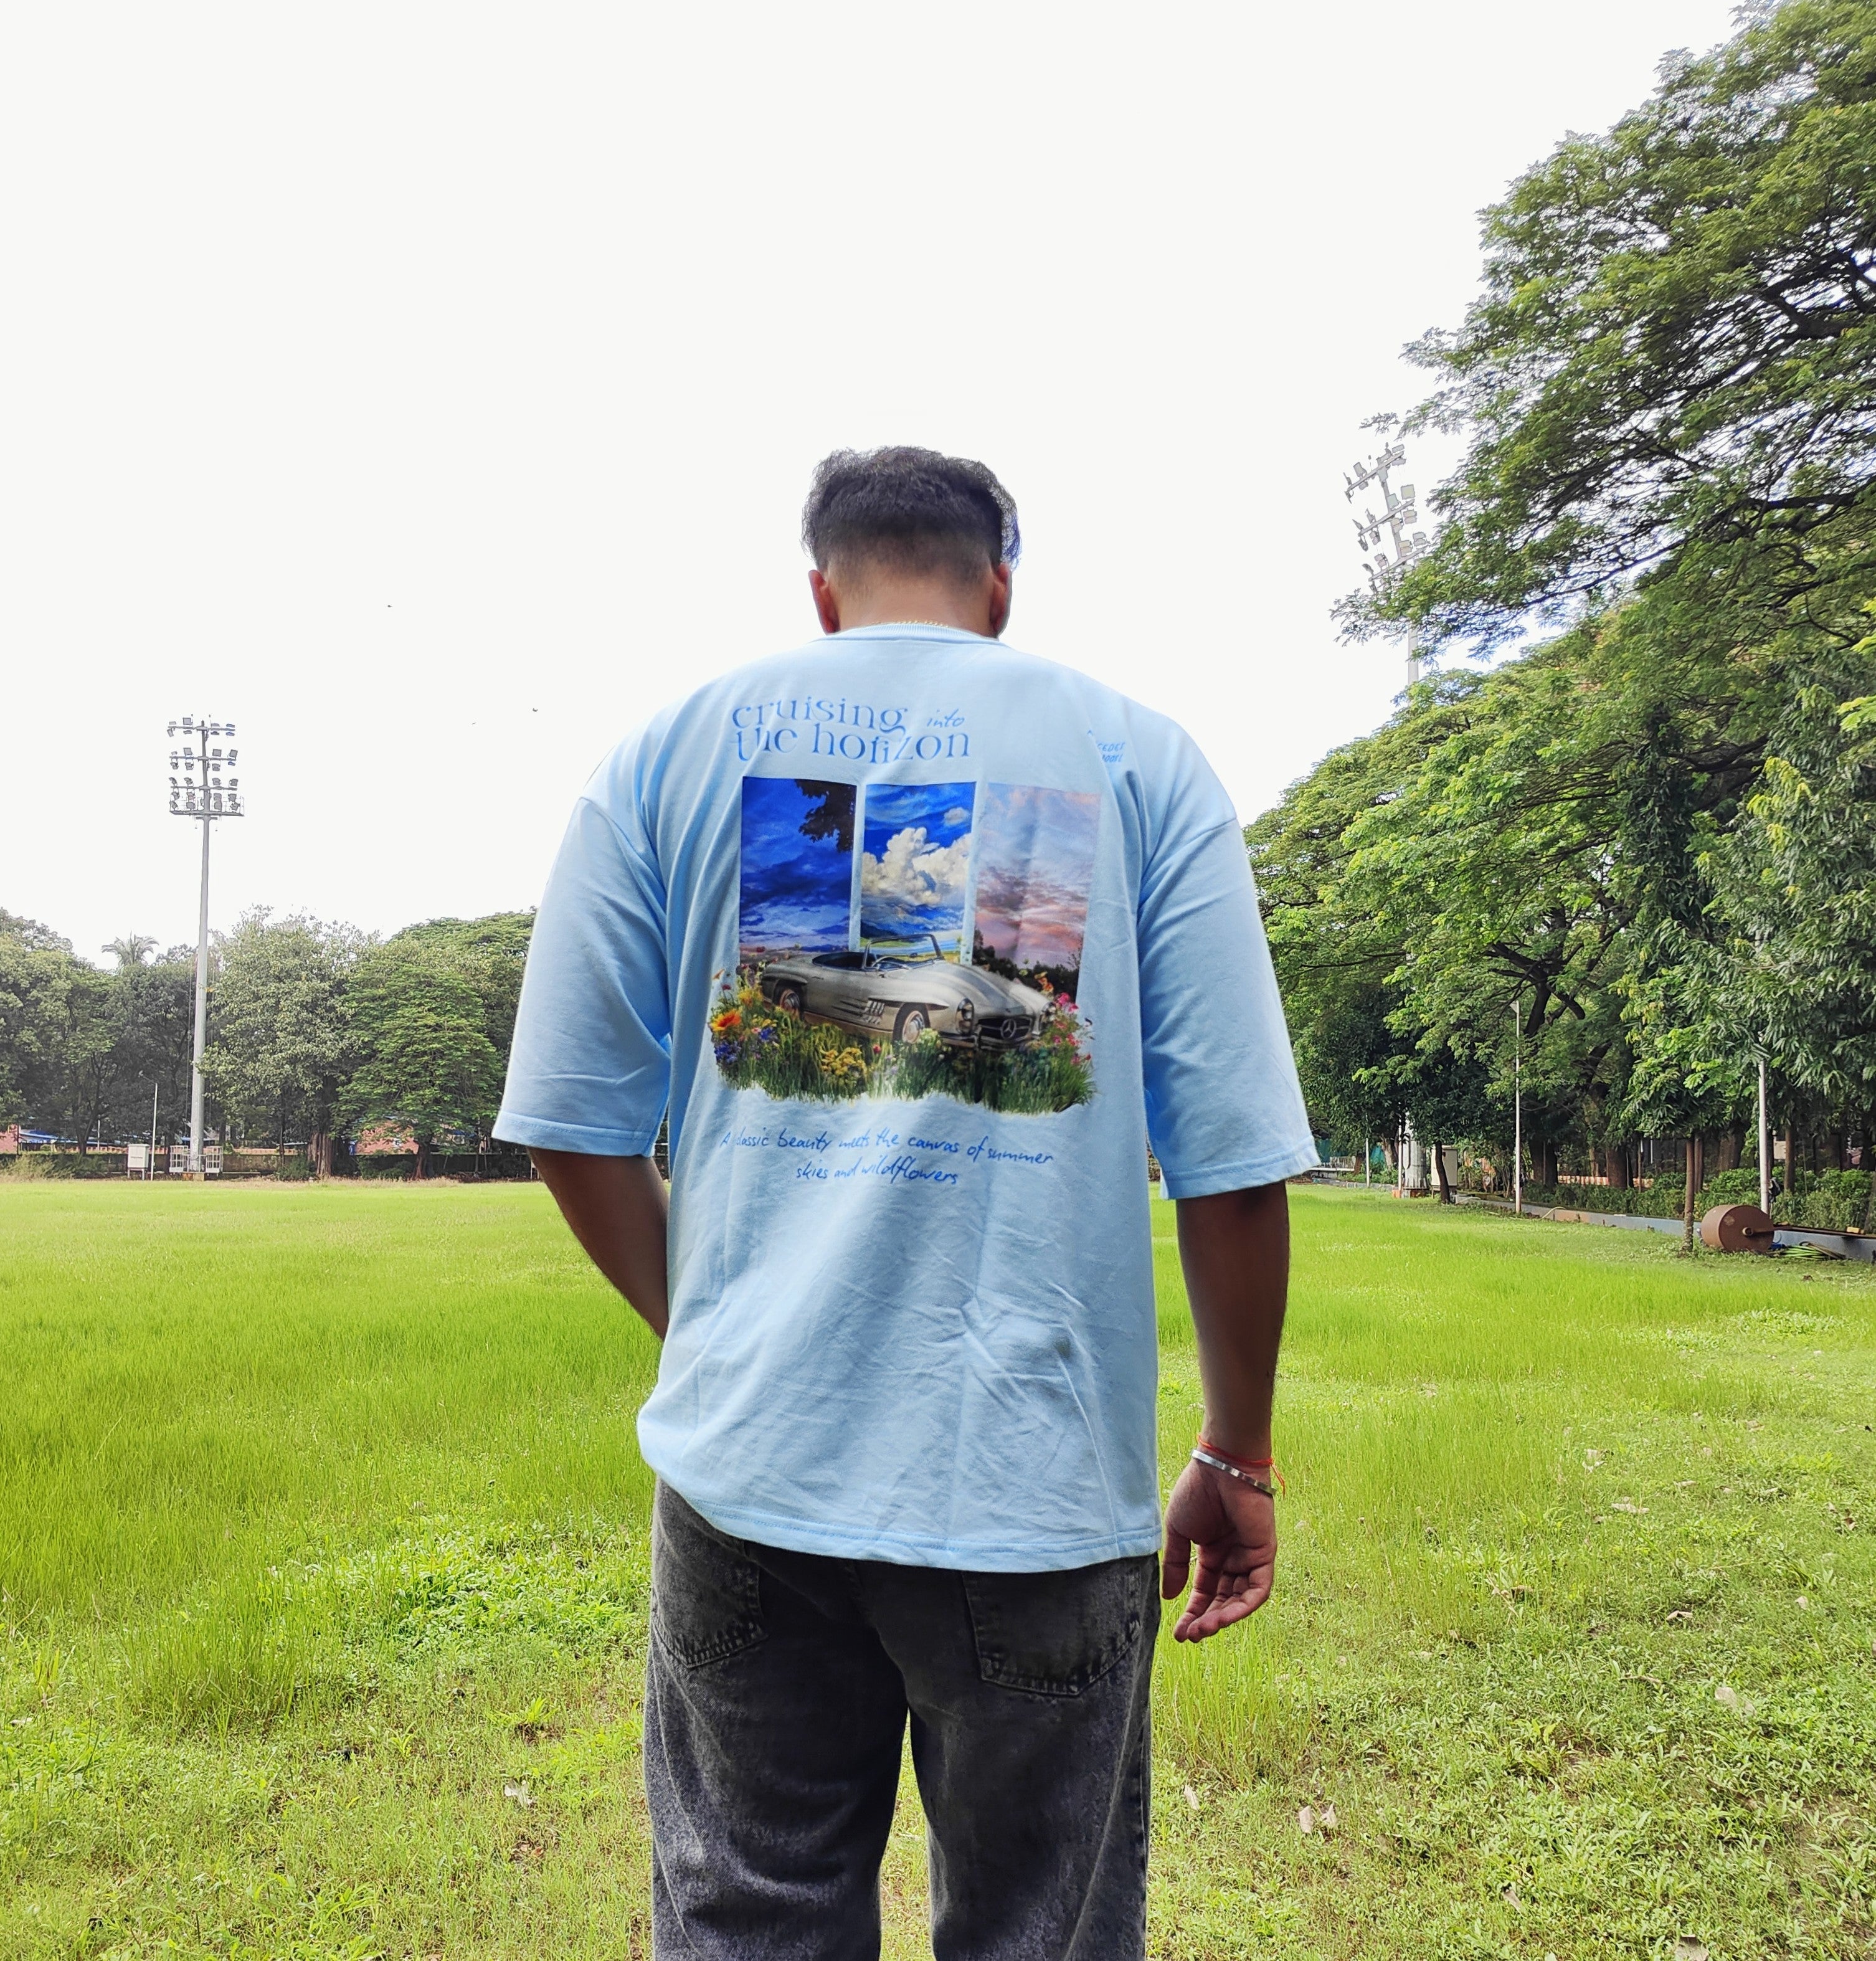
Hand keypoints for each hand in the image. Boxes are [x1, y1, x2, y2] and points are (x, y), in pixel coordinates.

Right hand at [1161, 1458, 1276, 1641]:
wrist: (1219, 1467)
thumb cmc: (1197, 1491)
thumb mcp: (1178, 1532)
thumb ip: (1177, 1564)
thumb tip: (1169, 1597)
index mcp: (1213, 1551)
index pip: (1205, 1590)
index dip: (1192, 1611)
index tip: (1178, 1633)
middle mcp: (1233, 1557)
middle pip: (1222, 1599)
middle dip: (1206, 1619)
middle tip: (1190, 1636)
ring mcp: (1250, 1556)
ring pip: (1240, 1599)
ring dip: (1223, 1617)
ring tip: (1202, 1629)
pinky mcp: (1265, 1553)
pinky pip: (1258, 1589)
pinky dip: (1243, 1606)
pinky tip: (1224, 1617)